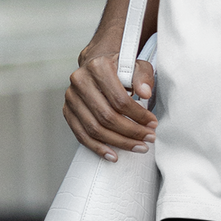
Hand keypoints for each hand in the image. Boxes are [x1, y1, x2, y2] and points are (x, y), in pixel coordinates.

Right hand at [64, 42, 156, 159]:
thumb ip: (143, 77)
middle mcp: (80, 81)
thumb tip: (145, 93)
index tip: (153, 124)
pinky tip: (113, 155)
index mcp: (97, 67)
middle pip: (106, 116)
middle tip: (148, 139)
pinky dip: (97, 147)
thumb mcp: (136, 65)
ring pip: (94, 128)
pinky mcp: (68, 110)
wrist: (96, 65)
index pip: (119, 99)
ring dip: (118, 142)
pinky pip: (81, 134)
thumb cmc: (119, 67)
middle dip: (130, 132)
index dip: (138, 115)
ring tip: (137, 147)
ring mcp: (71, 97)